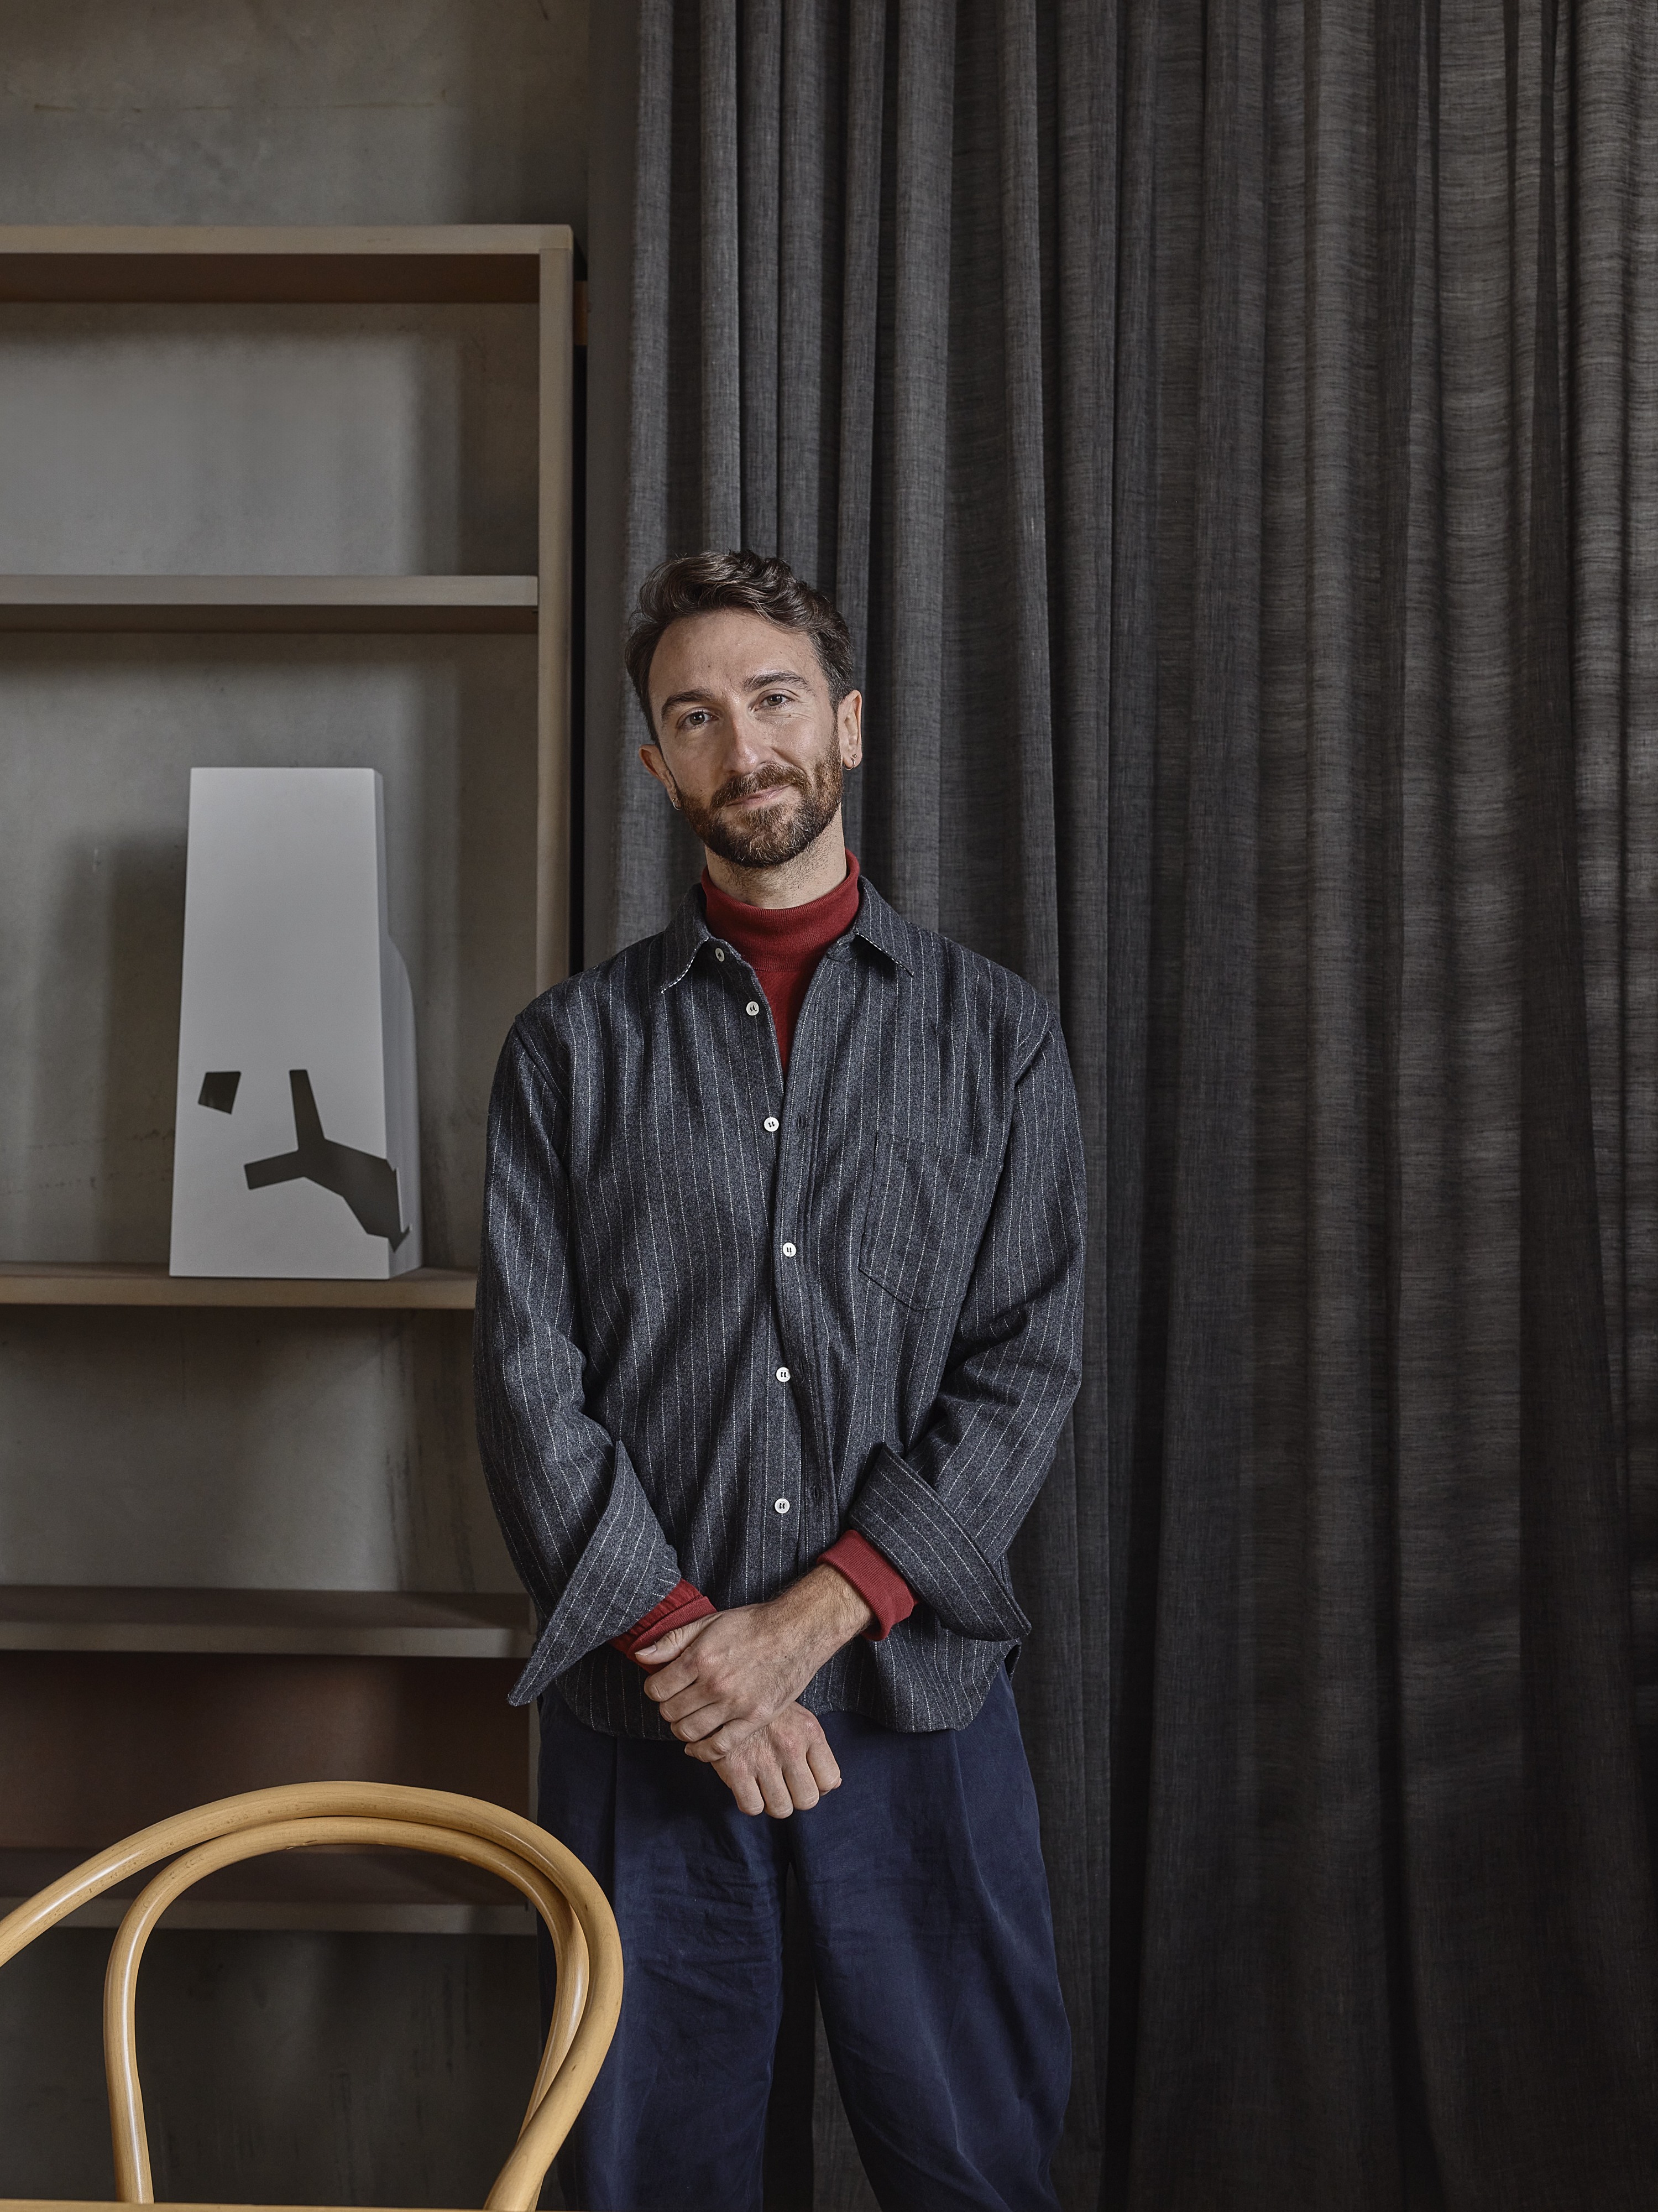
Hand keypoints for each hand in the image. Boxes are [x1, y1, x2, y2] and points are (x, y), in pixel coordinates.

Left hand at [639, 1565, 873, 1758]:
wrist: (797, 1631)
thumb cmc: (752, 1624)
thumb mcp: (708, 1622)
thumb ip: (671, 1640)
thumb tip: (639, 1655)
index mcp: (700, 1658)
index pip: (656, 1689)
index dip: (655, 1689)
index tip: (663, 1686)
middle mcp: (714, 1684)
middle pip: (670, 1713)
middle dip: (668, 1708)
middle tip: (678, 1701)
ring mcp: (735, 1705)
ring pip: (689, 1732)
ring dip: (682, 1729)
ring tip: (689, 1718)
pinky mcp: (755, 1719)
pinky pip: (719, 1747)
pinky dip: (703, 1751)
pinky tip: (698, 1745)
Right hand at [709, 1702, 841, 1817]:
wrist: (727, 1694)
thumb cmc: (766, 1712)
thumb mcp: (798, 1719)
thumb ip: (817, 1751)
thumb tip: (834, 1785)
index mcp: (809, 1731)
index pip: (830, 1779)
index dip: (818, 1787)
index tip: (805, 1780)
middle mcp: (790, 1745)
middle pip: (807, 1800)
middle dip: (796, 1798)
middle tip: (785, 1787)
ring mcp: (763, 1758)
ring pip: (781, 1808)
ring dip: (774, 1803)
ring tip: (766, 1788)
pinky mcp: (736, 1768)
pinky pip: (752, 1807)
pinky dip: (751, 1803)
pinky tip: (748, 1787)